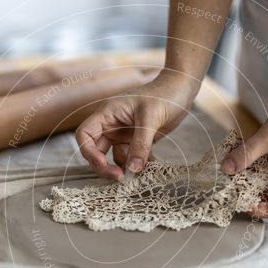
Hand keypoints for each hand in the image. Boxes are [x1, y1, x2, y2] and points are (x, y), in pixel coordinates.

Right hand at [75, 71, 199, 180]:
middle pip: (97, 152)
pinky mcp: (137, 141)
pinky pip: (133, 159)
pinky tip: (153, 165)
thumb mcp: (151, 118)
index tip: (103, 164)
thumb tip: (132, 170)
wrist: (182, 89)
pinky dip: (140, 166)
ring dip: (126, 168)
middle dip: (105, 167)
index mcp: (107, 114)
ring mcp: (124, 134)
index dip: (88, 152)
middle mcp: (112, 125)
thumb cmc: (165, 94)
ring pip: (115, 158)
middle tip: (121, 178)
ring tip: (142, 171)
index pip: (85, 135)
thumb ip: (141, 144)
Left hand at [220, 83, 267, 218]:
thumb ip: (246, 154)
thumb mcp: (267, 134)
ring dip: (256, 179)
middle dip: (254, 193)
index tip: (242, 200)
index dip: (261, 210)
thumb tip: (226, 169)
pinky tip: (249, 158)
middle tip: (234, 183)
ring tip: (239, 169)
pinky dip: (262, 169)